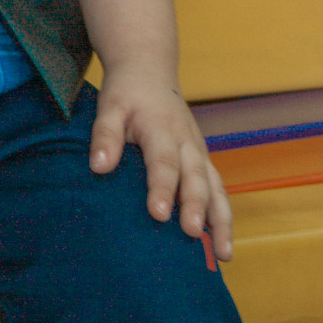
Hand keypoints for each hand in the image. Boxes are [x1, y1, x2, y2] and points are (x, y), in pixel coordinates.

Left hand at [89, 62, 231, 260]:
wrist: (149, 68)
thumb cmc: (126, 91)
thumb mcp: (110, 105)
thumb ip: (105, 134)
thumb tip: (99, 167)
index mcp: (161, 128)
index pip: (163, 161)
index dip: (162, 188)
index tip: (158, 214)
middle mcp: (186, 141)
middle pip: (194, 176)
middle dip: (195, 206)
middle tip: (191, 233)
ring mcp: (198, 150)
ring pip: (215, 186)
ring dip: (221, 219)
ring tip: (223, 254)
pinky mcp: (202, 158)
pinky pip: (217, 188)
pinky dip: (222, 214)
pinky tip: (221, 243)